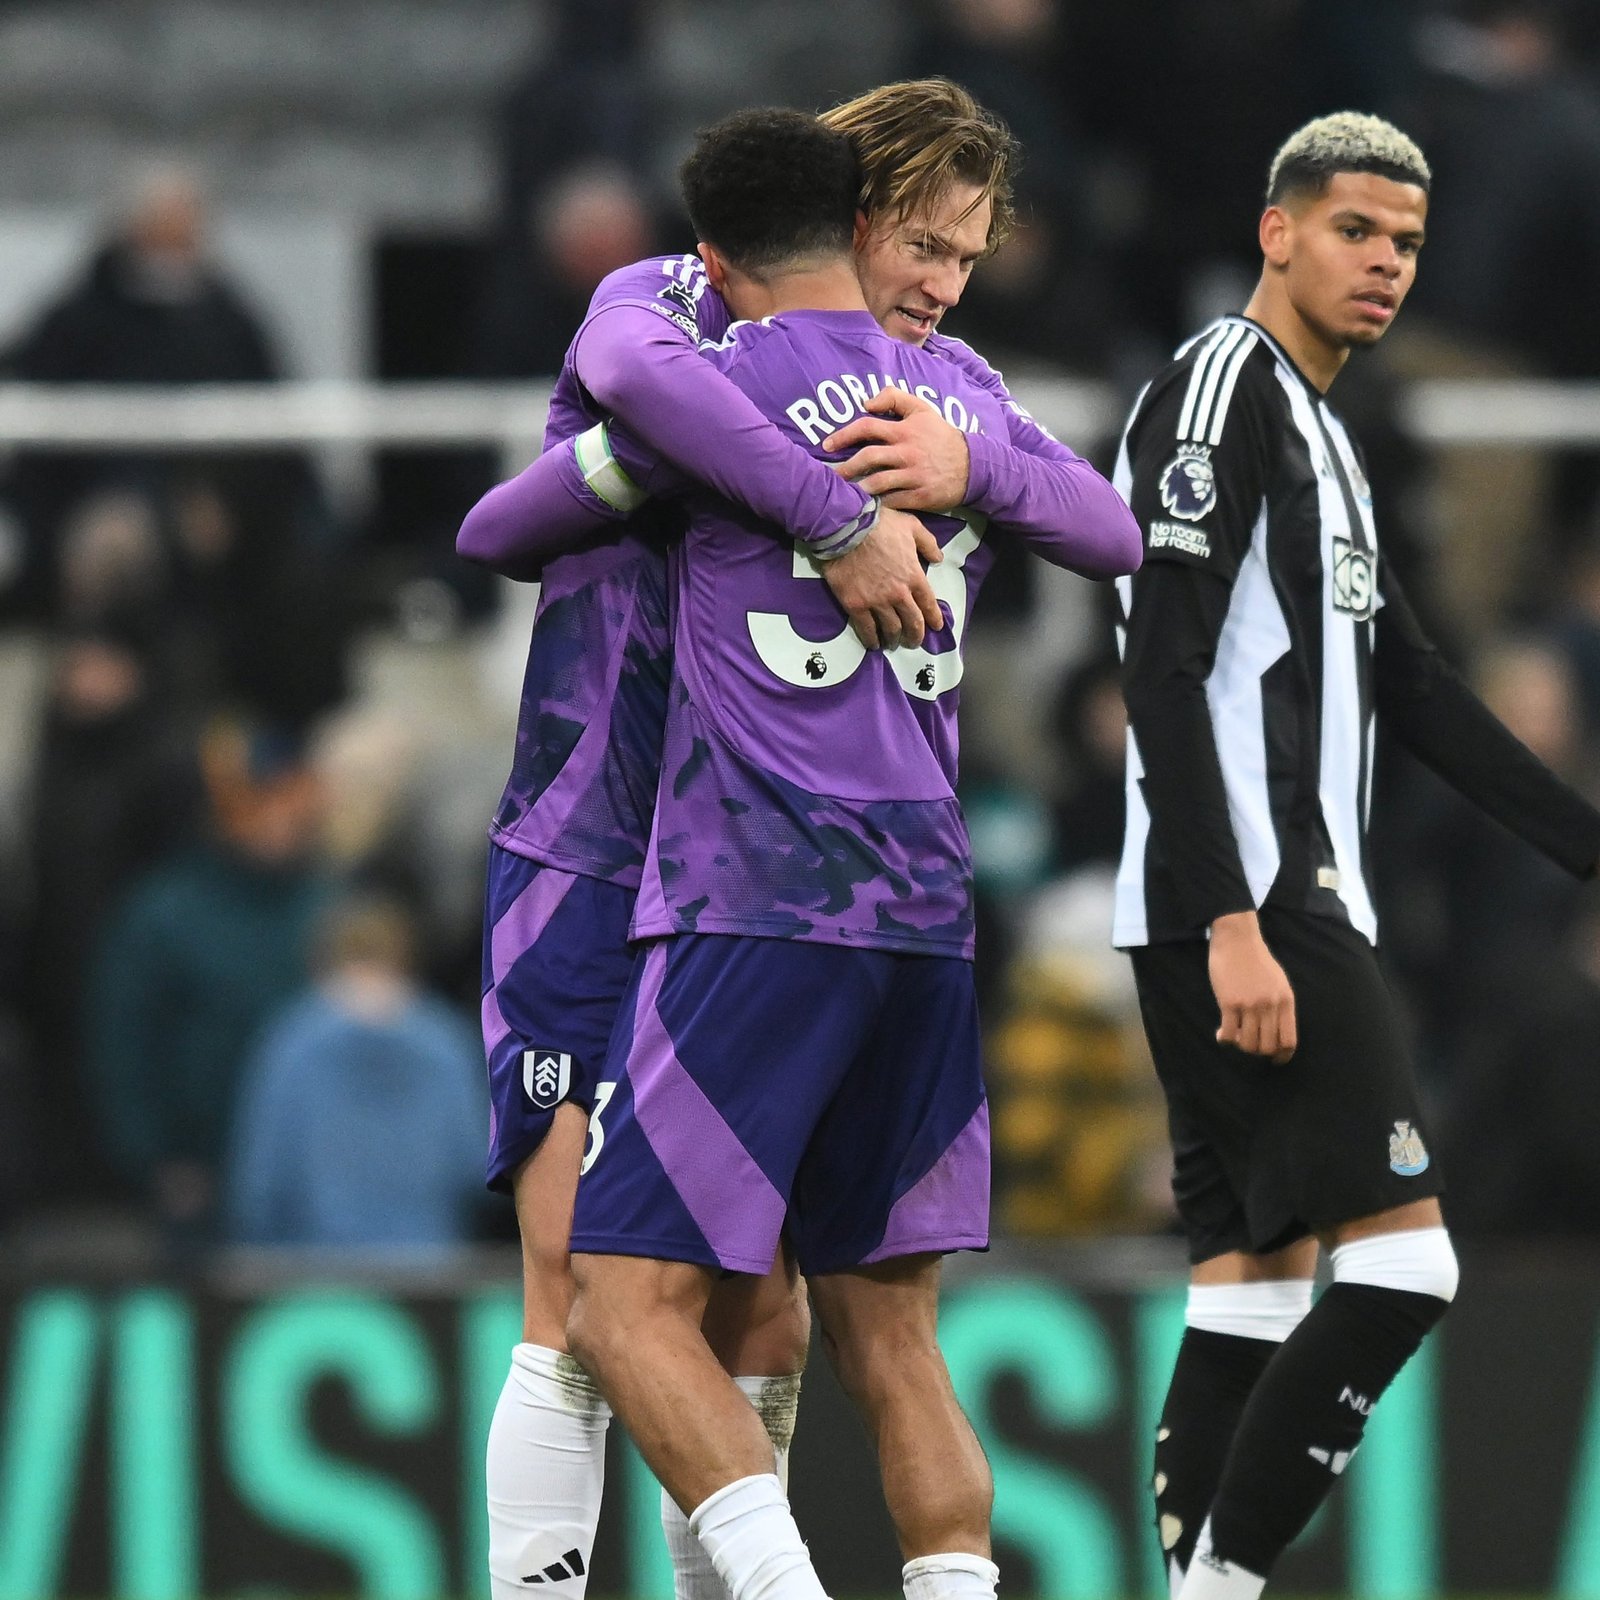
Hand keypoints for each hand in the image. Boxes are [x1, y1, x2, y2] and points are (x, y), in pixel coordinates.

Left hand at [822, 387, 969, 510]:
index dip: (843, 435)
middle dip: (845, 467)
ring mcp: (913, 476)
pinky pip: (892, 502)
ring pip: (877, 483)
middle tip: (830, 475)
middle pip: (867, 458)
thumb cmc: (941, 437)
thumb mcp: (922, 409)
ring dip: (857, 489)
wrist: (972, 466)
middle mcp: (907, 452)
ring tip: (844, 493)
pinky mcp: (919, 496)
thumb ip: (894, 398)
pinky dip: (877, 505)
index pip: (867, 427)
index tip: (827, 445)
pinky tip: (866, 506)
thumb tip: (866, 402)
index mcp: (904, 431)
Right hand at [822, 506, 944, 649]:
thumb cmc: (880, 524)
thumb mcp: (912, 526)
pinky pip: (866, 629)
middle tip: (914, 642)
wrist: (846, 529)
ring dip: (894, 639)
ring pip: (890, 629)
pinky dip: (871, 639)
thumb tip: (938, 558)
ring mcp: (877, 602)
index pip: (928, 604)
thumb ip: (928, 543)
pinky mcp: (856, 606)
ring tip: (893, 643)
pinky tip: (874, 644)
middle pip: (912, 622)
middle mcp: (899, 594)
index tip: (935, 627)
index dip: (933, 618)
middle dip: (915, 635)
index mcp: (914, 577)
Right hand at [1208, 911, 1296, 1062]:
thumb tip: (1275, 1031)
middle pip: (1267, 1046)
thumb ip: (1279, 1005)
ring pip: (1248, 1043)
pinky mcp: (1229, 1002)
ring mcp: (1249, 1004)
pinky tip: (1221, 1034)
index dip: (1282, 1056)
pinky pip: (1229, 1033)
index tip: (1275, 1060)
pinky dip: (1225, 1039)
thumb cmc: (1257, 960)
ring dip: (1241, 1046)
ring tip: (1235, 1038)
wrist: (1237, 940)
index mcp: (1285, 1001)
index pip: (1289, 1040)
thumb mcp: (1278, 982)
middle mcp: (1270, 1005)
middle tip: (1250, 1045)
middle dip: (1259, 1052)